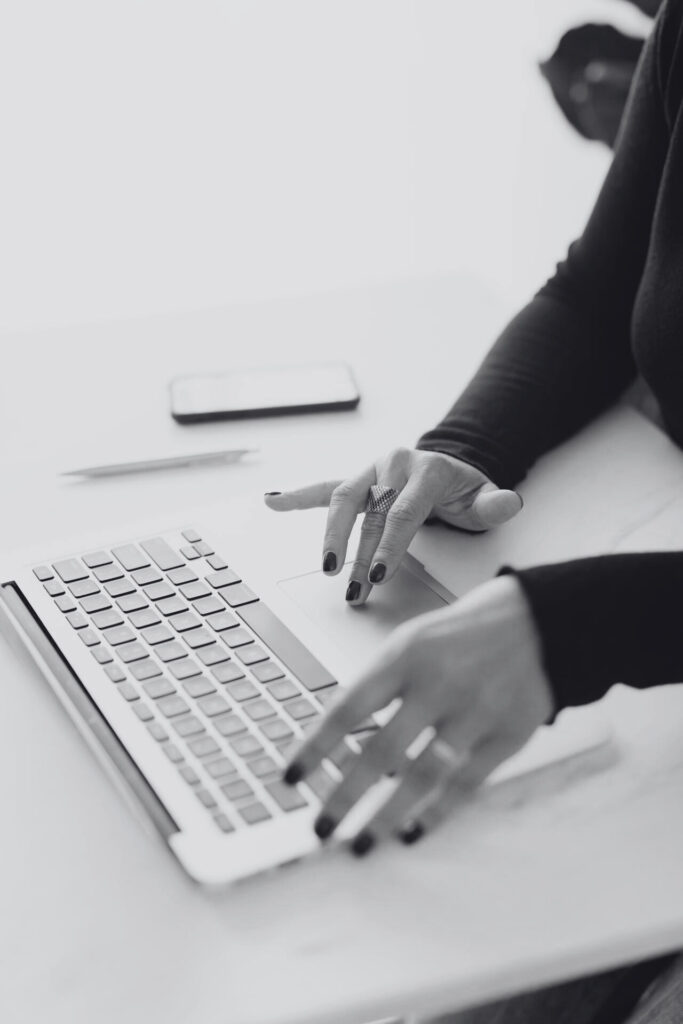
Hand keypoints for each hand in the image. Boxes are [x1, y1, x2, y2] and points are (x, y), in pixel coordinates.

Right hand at [264, 447, 521, 603]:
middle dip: (358, 552)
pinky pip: (324, 488)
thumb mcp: (484, 498)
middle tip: (352, 585)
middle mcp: (394, 464)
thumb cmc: (464, 492)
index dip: (389, 545)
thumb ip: (495, 504)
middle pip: (369, 511)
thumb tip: (508, 502)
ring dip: (330, 536)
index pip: (402, 512)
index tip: (378, 575)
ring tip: (326, 568)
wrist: (449, 469)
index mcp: (425, 469)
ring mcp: (371, 472)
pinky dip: (297, 496)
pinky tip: (273, 502)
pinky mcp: (356, 481)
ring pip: (342, 500)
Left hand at [283, 574, 553, 852]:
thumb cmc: (462, 636)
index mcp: (404, 656)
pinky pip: (465, 783)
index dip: (316, 747)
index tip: (291, 777)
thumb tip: (340, 742)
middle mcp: (437, 685)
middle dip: (345, 795)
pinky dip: (437, 811)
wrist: (539, 622)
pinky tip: (413, 831)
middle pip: (381, 751)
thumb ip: (380, 687)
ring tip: (362, 843)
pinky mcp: (506, 735)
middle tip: (321, 828)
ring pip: (422, 775)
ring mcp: (474, 712)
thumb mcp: (412, 642)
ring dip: (387, 815)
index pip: (347, 708)